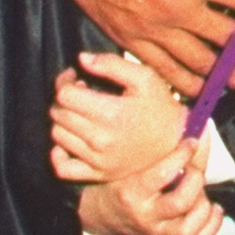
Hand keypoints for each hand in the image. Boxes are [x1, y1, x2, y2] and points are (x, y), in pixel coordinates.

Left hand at [50, 54, 185, 183]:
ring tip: (79, 114)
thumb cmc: (160, 106)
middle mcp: (100, 139)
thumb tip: (81, 60)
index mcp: (110, 113)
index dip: (65, 81)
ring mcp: (97, 160)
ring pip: (57, 136)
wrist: (177, 140)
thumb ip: (111, 64)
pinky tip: (68, 141)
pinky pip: (62, 167)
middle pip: (58, 114)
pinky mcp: (97, 174)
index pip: (65, 95)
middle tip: (80, 93)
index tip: (76, 78)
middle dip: (64, 99)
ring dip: (63, 120)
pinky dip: (57, 154)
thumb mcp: (144, 77)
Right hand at [76, 132, 222, 234]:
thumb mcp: (128, 165)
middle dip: (196, 181)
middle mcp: (145, 216)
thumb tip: (193, 132)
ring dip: (203, 207)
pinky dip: (210, 226)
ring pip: (189, 229)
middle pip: (180, 202)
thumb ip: (158, 152)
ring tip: (202, 192)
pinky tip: (213, 209)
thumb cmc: (117, 182)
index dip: (182, 155)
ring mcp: (156, 233)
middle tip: (195, 169)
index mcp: (132, 192)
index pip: (162, 174)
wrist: (100, 214)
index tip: (192, 141)